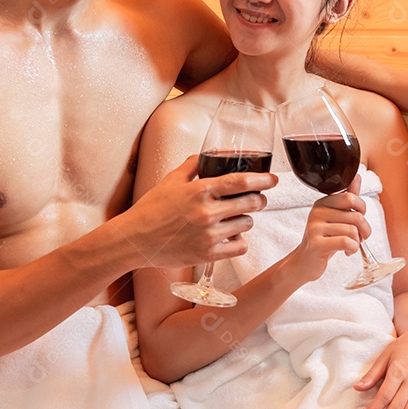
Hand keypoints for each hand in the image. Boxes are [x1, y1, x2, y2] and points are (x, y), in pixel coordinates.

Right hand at [122, 155, 274, 267]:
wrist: (134, 240)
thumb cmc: (151, 209)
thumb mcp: (170, 180)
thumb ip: (193, 165)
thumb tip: (211, 154)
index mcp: (199, 190)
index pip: (240, 182)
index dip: (262, 179)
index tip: (273, 179)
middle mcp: (206, 212)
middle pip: (251, 204)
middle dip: (259, 200)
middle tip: (257, 200)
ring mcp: (208, 235)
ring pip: (247, 225)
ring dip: (246, 220)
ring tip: (235, 219)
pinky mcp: (207, 254)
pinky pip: (239, 246)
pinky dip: (239, 241)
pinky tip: (231, 236)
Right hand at [286, 176, 369, 283]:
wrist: (304, 262)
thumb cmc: (323, 239)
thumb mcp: (336, 217)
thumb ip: (347, 198)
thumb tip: (357, 177)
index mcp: (323, 202)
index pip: (351, 197)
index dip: (362, 209)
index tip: (358, 219)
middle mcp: (317, 212)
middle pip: (356, 215)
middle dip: (364, 230)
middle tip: (359, 237)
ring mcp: (315, 227)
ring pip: (352, 230)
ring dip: (357, 242)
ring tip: (350, 245)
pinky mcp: (317, 244)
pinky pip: (346, 242)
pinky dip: (352, 249)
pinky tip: (347, 251)